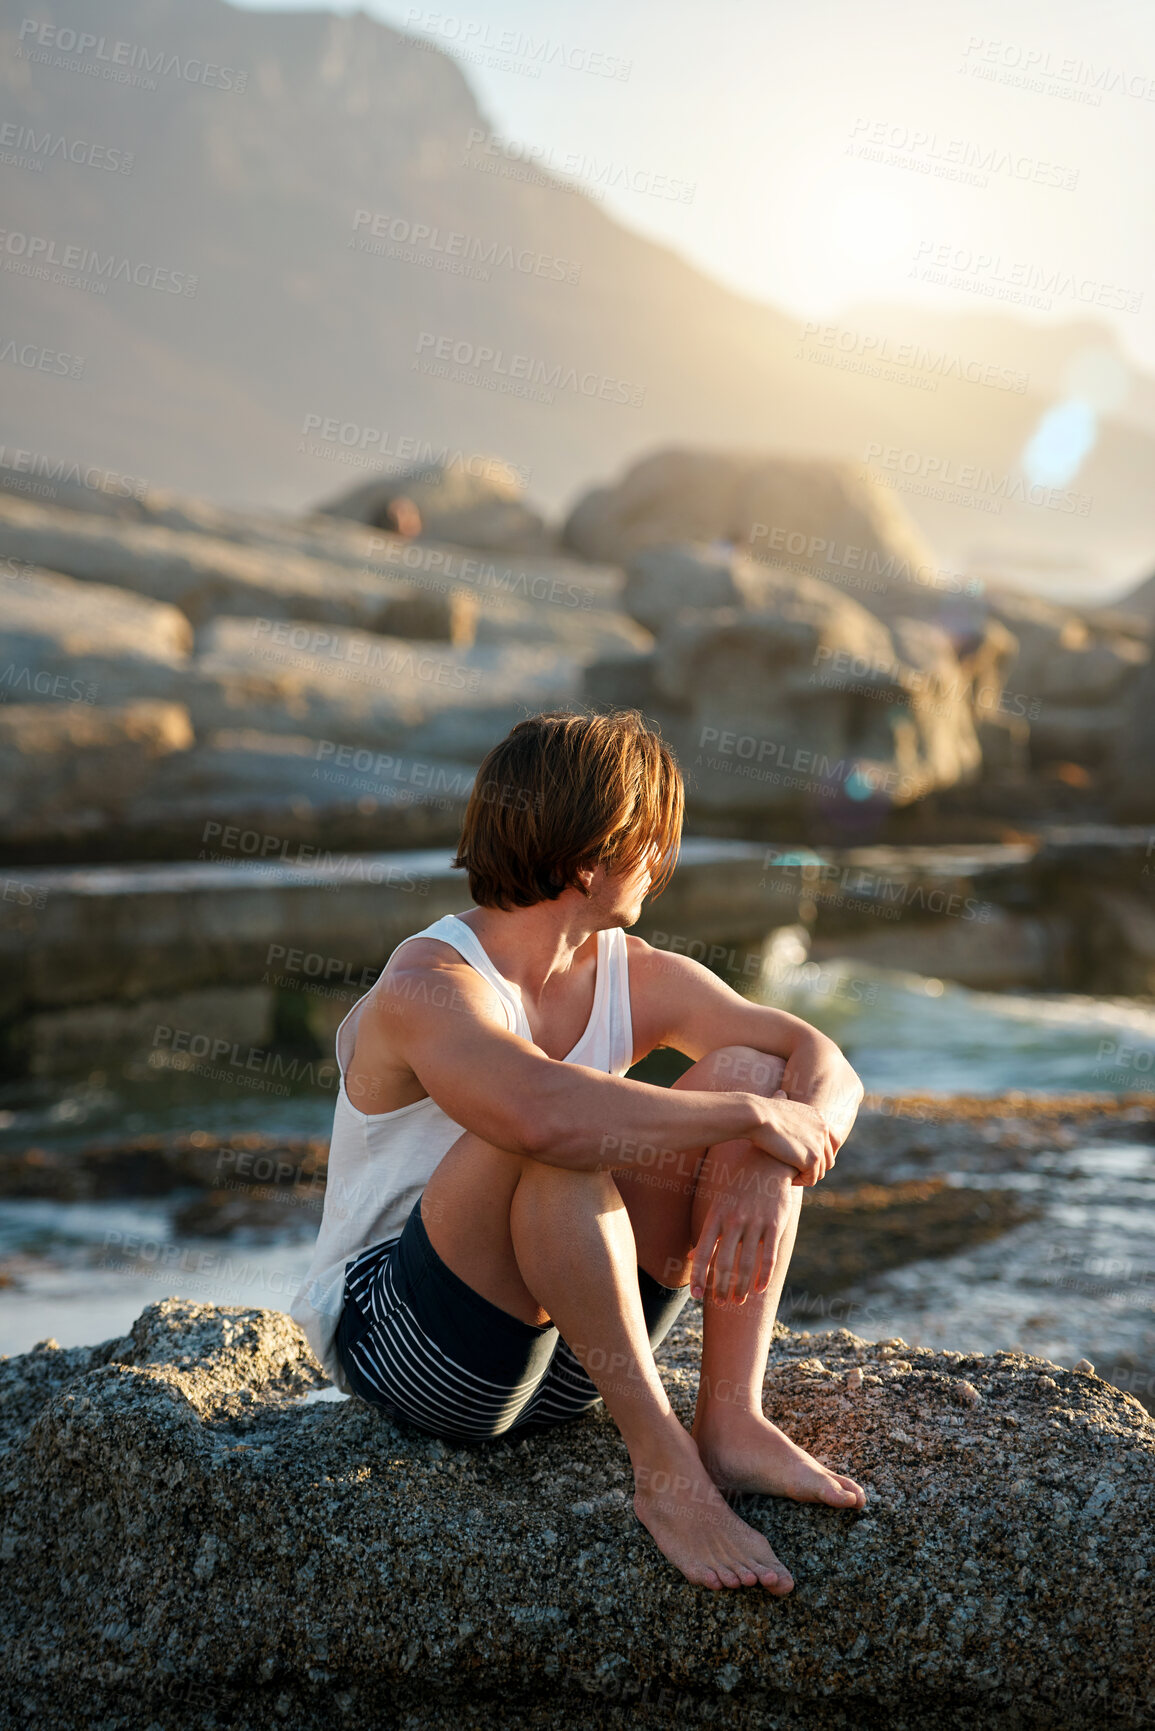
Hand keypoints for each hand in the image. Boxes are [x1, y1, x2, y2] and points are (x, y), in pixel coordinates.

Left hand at [690, 1149, 796, 1304]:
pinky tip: (759, 1288)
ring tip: (738, 1301)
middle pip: (724, 1263)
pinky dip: (763, 1275)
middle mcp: (733, 1221)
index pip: (702, 1252)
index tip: (696, 1296)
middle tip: (721, 1303)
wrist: (767, 1163)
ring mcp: (754, 1222)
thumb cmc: (738, 1187)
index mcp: (715, 1217)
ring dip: (741, 1286)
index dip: (698, 1276)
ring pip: (746, 1263)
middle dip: (721, 1287)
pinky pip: (768, 1256)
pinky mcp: (774, 1224)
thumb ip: (707, 1234)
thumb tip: (690, 1257)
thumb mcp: (718, 1206)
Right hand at [746, 1092, 833, 1186]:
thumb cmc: (762, 1111)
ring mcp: (820, 1145)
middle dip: (815, 1168)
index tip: (809, 1160)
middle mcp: (824, 1130)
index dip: (824, 1154)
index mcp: (820, 1118)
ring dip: (806, 1175)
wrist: (758, 1117)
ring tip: (791, 1174)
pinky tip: (789, 1177)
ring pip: (821, 1171)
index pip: (834, 1141)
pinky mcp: (812, 1159)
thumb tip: (780, 1094)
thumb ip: (788, 1106)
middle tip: (798, 1170)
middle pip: (829, 1159)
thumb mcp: (781, 1103)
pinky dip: (801, 1181)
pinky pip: (812, 1178)